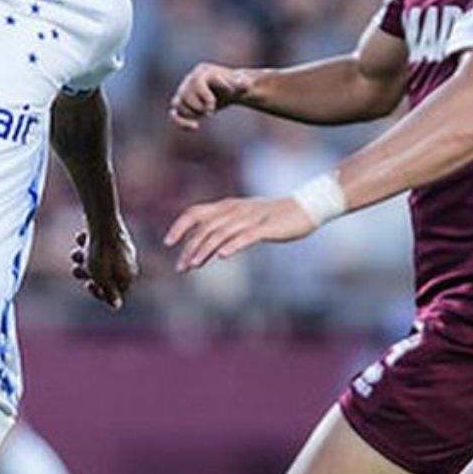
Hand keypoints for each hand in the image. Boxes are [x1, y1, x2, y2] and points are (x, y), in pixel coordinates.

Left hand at [70, 222, 137, 309]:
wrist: (101, 219)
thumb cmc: (101, 252)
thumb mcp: (101, 278)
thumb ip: (108, 293)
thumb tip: (116, 305)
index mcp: (129, 275)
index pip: (116, 293)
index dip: (100, 292)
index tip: (89, 285)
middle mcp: (127, 263)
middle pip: (104, 278)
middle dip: (87, 274)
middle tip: (77, 270)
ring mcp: (119, 250)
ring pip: (97, 262)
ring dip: (83, 260)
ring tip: (76, 253)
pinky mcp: (110, 237)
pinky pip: (97, 248)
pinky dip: (87, 246)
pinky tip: (82, 237)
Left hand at [165, 195, 317, 271]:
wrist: (305, 209)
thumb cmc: (272, 217)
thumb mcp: (243, 219)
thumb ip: (223, 229)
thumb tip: (203, 249)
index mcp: (227, 206)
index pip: (196, 212)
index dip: (180, 226)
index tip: (167, 243)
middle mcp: (235, 210)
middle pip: (205, 227)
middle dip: (190, 247)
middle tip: (181, 267)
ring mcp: (251, 218)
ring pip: (222, 233)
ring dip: (205, 250)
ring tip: (194, 265)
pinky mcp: (267, 227)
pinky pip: (247, 236)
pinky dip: (233, 245)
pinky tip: (222, 256)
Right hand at [169, 62, 254, 130]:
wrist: (229, 90)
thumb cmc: (235, 85)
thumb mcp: (242, 84)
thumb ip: (242, 84)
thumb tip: (244, 84)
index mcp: (202, 71)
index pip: (197, 84)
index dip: (206, 97)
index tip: (215, 105)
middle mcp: (190, 80)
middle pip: (186, 95)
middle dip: (199, 106)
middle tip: (212, 110)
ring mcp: (184, 92)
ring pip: (178, 105)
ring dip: (192, 113)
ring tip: (207, 114)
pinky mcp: (182, 104)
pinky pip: (175, 114)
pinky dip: (182, 123)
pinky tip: (195, 127)